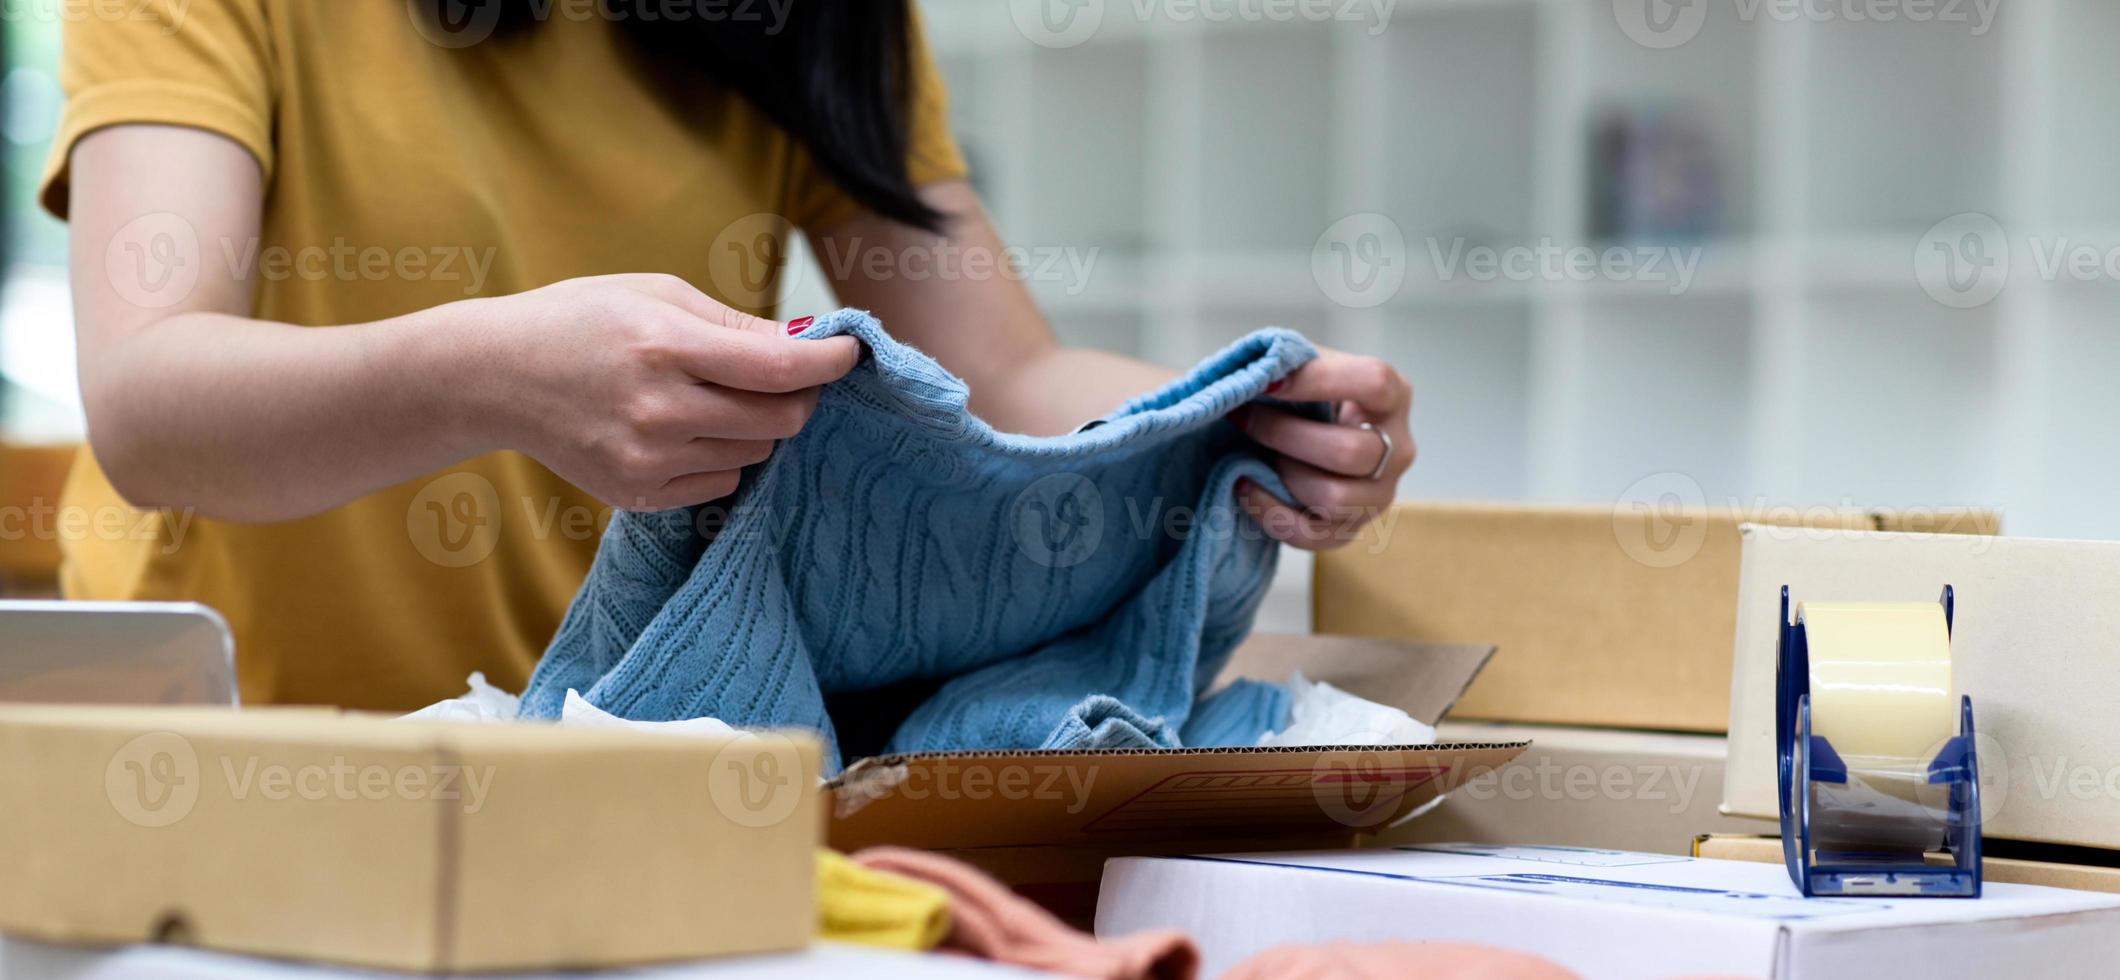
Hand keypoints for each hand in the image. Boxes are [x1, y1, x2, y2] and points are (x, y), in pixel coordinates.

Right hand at [470, 274, 858, 510]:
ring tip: (714, 396)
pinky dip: (723, 457)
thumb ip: (737, 325)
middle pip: (780, 420)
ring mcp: (647, 459)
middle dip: (801, 396)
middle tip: (789, 376)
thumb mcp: (658, 295)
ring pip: (756, 453)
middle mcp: (659, 409)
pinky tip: (686, 429)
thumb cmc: (583, 321)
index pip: (779, 366)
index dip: (828, 361)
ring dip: (758, 425)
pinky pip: (722, 483)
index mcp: (665, 346)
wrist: (496, 376)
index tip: (849, 352)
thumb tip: (810, 342)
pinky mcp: (638, 495)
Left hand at [1233, 348, 1414, 549]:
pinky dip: (1270, 512)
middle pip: (1350, 452)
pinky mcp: (1350, 530)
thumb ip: (1291, 362)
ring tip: (1252, 454)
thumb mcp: (1307, 368)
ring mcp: (1379, 496)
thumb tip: (1261, 375)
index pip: (1374, 383)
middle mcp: (1398, 449)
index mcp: (1393, 397)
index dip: (1319, 381)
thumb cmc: (1306, 398)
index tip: (1269, 382)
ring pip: (1333, 497)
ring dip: (1281, 474)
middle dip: (1283, 434)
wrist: (1303, 439)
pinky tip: (1246, 487)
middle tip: (1243, 417)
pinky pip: (1311, 535)